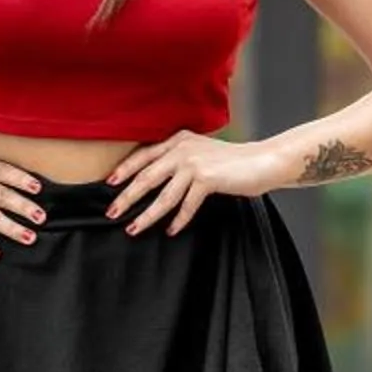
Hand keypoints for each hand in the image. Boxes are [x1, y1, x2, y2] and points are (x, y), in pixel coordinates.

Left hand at [104, 131, 272, 235]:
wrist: (263, 160)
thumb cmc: (232, 161)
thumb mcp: (201, 152)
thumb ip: (179, 159)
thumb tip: (154, 178)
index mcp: (178, 140)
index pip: (143, 155)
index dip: (124, 170)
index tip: (109, 184)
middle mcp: (182, 148)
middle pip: (146, 176)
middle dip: (127, 196)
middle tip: (111, 212)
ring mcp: (194, 163)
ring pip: (163, 195)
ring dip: (147, 215)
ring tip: (133, 228)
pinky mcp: (207, 178)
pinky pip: (186, 204)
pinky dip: (178, 220)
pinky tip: (171, 230)